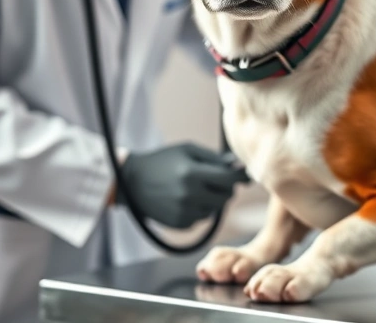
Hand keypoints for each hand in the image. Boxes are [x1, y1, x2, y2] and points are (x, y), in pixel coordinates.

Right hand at [117, 142, 250, 228]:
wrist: (132, 182)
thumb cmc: (163, 161)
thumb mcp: (188, 150)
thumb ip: (215, 158)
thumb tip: (240, 167)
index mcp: (193, 173)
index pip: (230, 179)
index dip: (240, 176)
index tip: (244, 173)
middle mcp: (190, 195)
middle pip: (227, 196)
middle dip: (226, 188)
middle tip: (216, 179)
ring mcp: (185, 212)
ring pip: (216, 208)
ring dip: (213, 199)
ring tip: (196, 188)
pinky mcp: (181, 224)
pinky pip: (203, 218)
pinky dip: (201, 209)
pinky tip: (186, 199)